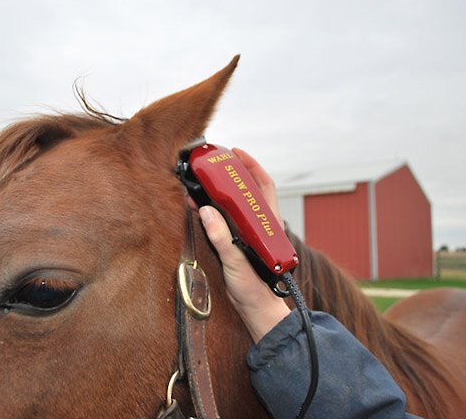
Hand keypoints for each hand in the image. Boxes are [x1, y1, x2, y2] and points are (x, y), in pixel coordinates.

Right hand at [198, 148, 289, 342]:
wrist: (255, 311)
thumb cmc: (254, 289)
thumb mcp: (236, 262)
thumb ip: (222, 238)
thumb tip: (206, 212)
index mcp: (265, 224)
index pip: (263, 185)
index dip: (251, 166)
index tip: (235, 153)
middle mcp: (258, 224)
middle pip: (247, 190)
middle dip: (232, 174)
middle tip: (213, 163)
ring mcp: (247, 233)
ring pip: (235, 204)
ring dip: (221, 190)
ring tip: (203, 180)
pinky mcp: (237, 242)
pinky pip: (225, 218)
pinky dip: (213, 208)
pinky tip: (200, 206)